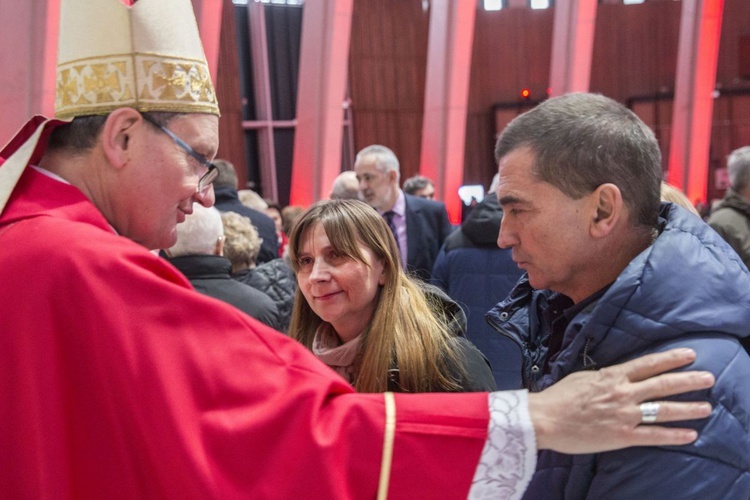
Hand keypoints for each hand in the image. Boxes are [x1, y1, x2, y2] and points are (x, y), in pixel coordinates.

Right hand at [528, 348, 713, 453]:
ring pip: (664, 409)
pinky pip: (654, 436)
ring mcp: (624, 415)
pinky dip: (674, 435)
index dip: (671, 359)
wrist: (545, 419)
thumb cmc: (559, 397)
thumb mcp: (583, 378)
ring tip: (706, 407)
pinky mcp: (622, 436)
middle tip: (708, 378)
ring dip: (688, 408)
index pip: (648, 364)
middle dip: (688, 381)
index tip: (690, 355)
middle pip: (663, 384)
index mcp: (612, 376)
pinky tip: (690, 434)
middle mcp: (623, 393)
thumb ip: (604, 377)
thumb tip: (616, 376)